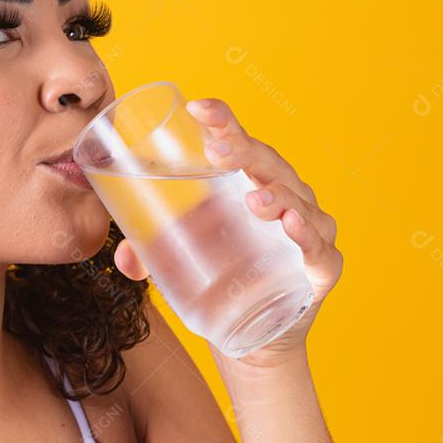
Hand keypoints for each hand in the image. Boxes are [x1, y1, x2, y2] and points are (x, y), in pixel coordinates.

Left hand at [112, 97, 343, 370]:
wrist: (252, 333)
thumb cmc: (219, 274)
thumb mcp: (176, 257)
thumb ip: (146, 253)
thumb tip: (121, 258)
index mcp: (247, 179)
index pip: (238, 139)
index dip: (222, 120)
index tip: (197, 109)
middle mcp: (284, 195)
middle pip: (267, 163)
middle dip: (245, 151)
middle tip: (218, 150)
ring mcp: (307, 229)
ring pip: (298, 200)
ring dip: (277, 195)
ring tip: (254, 197)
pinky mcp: (320, 268)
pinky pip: (318, 249)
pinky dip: (307, 236)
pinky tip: (292, 227)